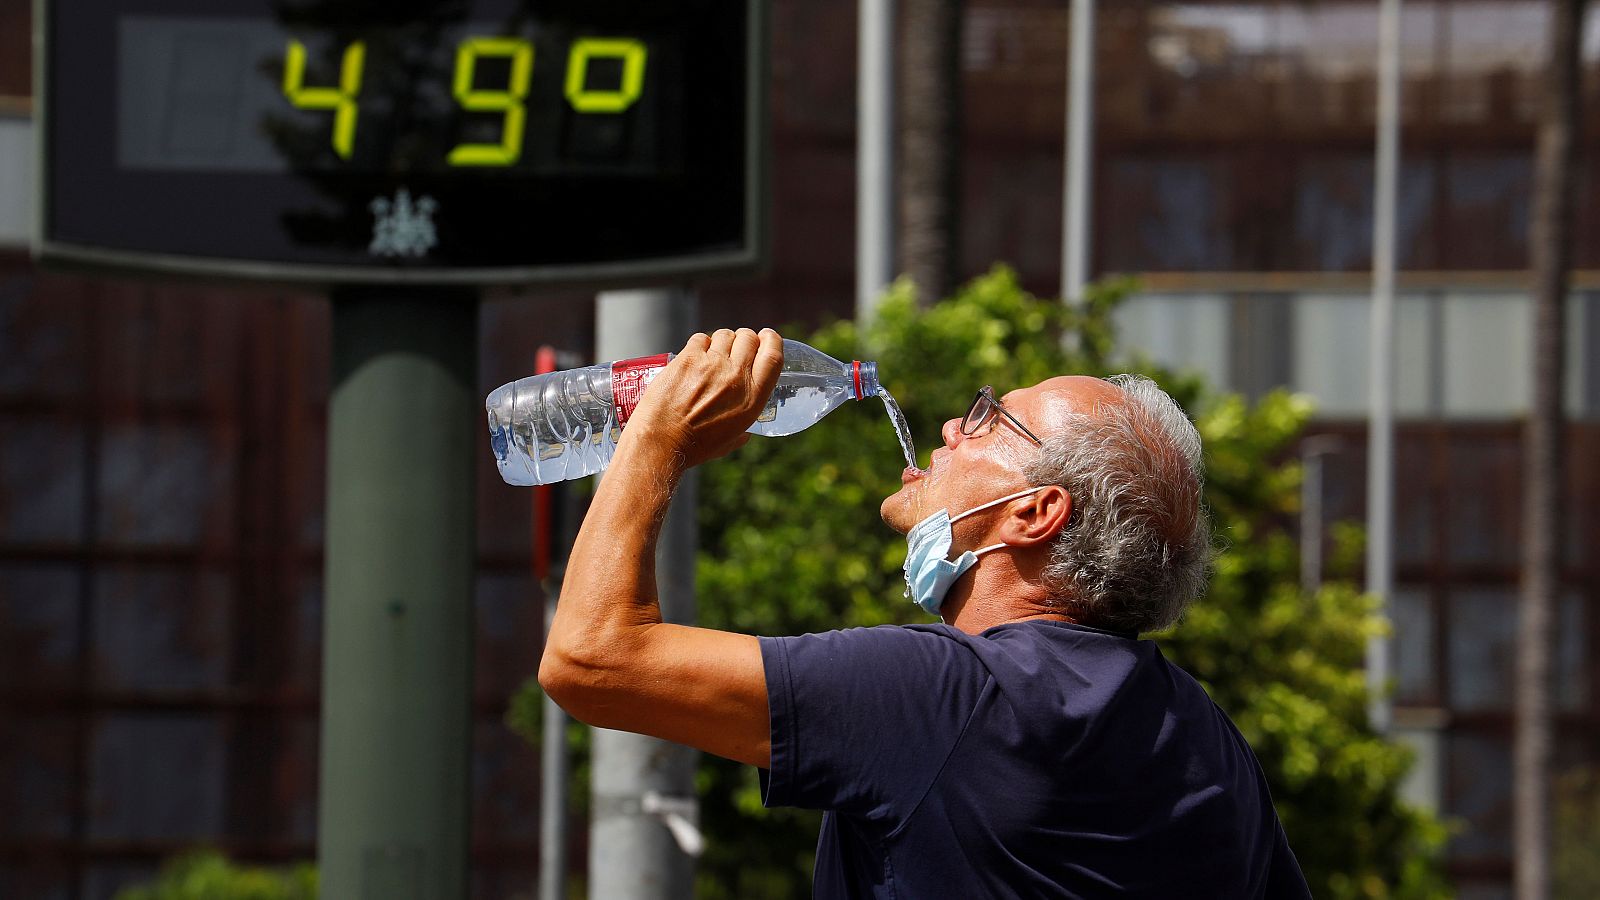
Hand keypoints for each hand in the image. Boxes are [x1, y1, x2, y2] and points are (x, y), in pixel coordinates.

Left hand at [624, 327, 783, 470]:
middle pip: (748, 338)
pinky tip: (693, 357)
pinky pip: (700, 339)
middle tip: (735, 348)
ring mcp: (712, 365)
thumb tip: (745, 434)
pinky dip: (699, 345)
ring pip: (724, 335)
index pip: (773, 356)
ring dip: (721, 342)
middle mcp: (736, 377)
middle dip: (744, 339)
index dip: (772, 341)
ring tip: (711, 355)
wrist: (662, 440)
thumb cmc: (694, 446)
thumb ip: (741, 432)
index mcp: (752, 398)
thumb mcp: (729, 442)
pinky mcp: (688, 358)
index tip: (767, 337)